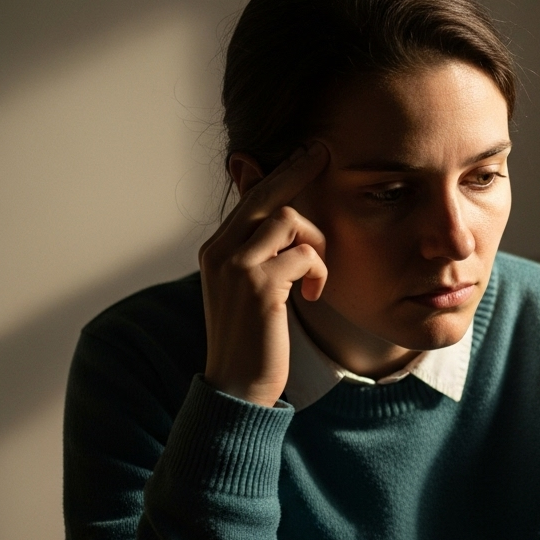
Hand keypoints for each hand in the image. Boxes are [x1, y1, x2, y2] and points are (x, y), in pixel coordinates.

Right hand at [200, 144, 329, 406]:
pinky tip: (314, 295)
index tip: (308, 153)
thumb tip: (281, 229)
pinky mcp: (258, 286)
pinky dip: (319, 271)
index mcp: (216, 249)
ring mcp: (235, 266)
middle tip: (324, 153)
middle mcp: (219, 250)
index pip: (251, 198)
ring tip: (317, 276)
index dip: (282, 172)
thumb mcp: (251, 291)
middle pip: (266, 193)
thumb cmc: (252, 341)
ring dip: (316, 243)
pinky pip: (305, 254)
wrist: (237, 386)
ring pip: (289, 219)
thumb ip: (261, 256)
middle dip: (298, 170)